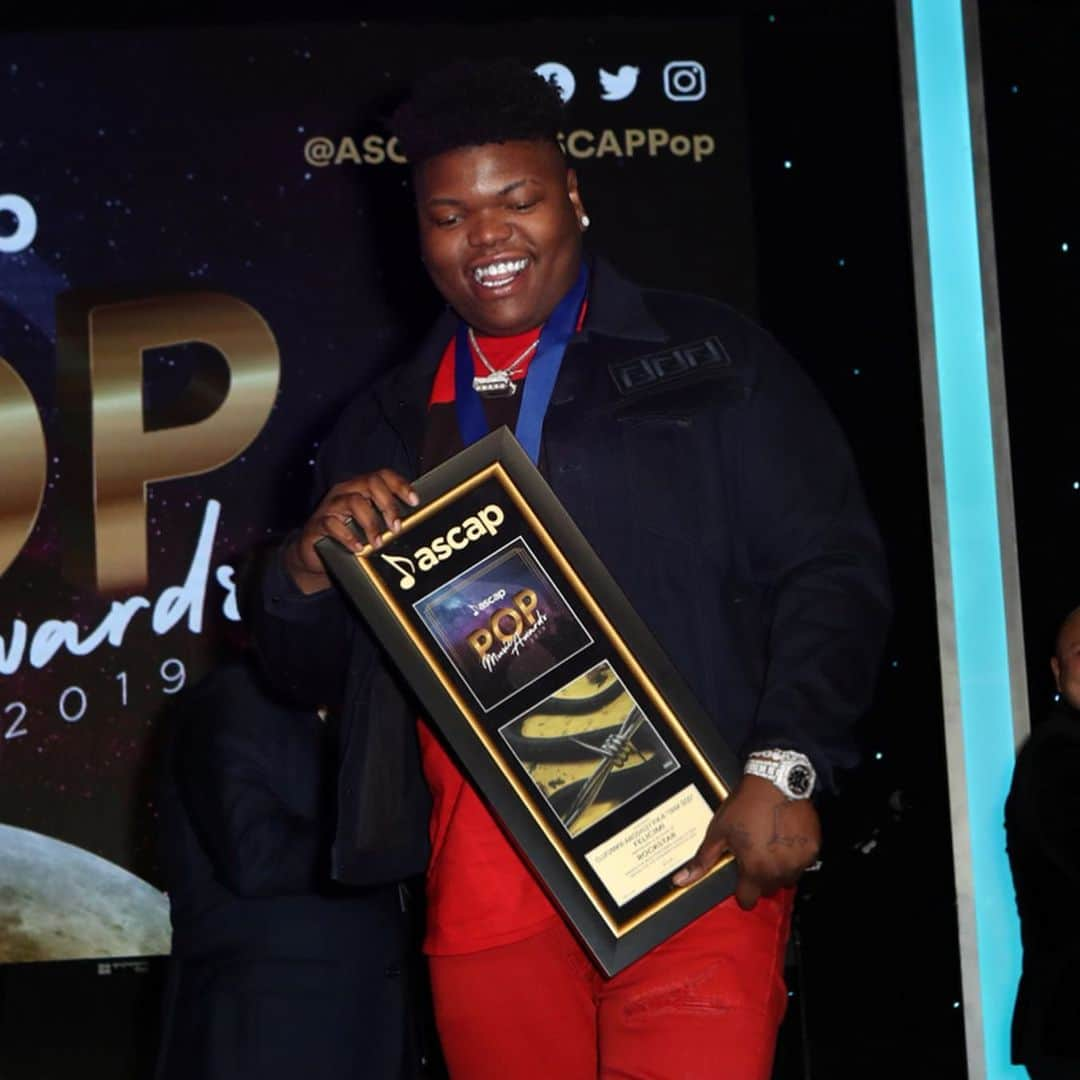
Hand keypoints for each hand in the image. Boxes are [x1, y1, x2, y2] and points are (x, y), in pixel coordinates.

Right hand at [284, 469, 418, 593]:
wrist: (314, 553)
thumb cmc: (347, 535)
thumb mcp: (368, 523)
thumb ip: (386, 518)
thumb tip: (416, 522)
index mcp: (360, 487)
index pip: (382, 475)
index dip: (400, 485)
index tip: (414, 501)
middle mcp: (345, 491)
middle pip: (370, 483)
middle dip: (388, 504)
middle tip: (397, 527)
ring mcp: (330, 506)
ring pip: (354, 502)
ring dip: (371, 523)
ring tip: (379, 542)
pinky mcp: (317, 524)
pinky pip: (333, 524)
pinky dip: (349, 537)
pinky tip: (359, 548)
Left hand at [672, 774, 820, 909]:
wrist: (776, 781)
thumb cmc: (745, 806)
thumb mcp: (719, 831)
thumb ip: (702, 860)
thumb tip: (680, 880)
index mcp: (755, 870)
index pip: (748, 900)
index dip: (741, 892)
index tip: (741, 880)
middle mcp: (779, 871)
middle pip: (767, 889)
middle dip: (759, 877)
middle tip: (754, 854)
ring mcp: (799, 861)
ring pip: (787, 878)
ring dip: (778, 869)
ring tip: (769, 845)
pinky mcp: (813, 849)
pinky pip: (802, 863)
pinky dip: (794, 855)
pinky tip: (785, 838)